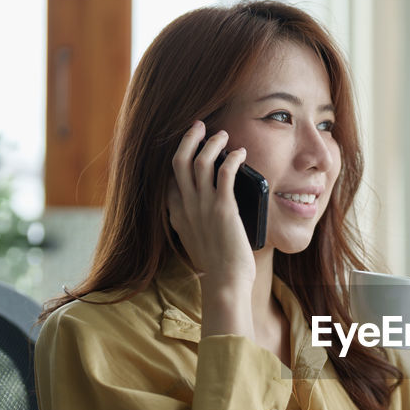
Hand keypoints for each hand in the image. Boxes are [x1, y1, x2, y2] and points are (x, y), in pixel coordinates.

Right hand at [167, 121, 255, 287]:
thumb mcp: (197, 242)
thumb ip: (195, 224)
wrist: (225, 283)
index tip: (189, 147)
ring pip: (200, 163)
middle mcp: (187, 207)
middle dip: (188, 139)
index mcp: (178, 215)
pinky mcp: (223, 210)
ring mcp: (204, 207)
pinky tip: (240, 153)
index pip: (170, 179)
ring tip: (223, 134)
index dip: (178, 158)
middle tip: (199, 126)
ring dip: (211, 143)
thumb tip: (206, 212)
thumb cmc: (218, 266)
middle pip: (179, 162)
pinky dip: (232, 159)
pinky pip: (225, 174)